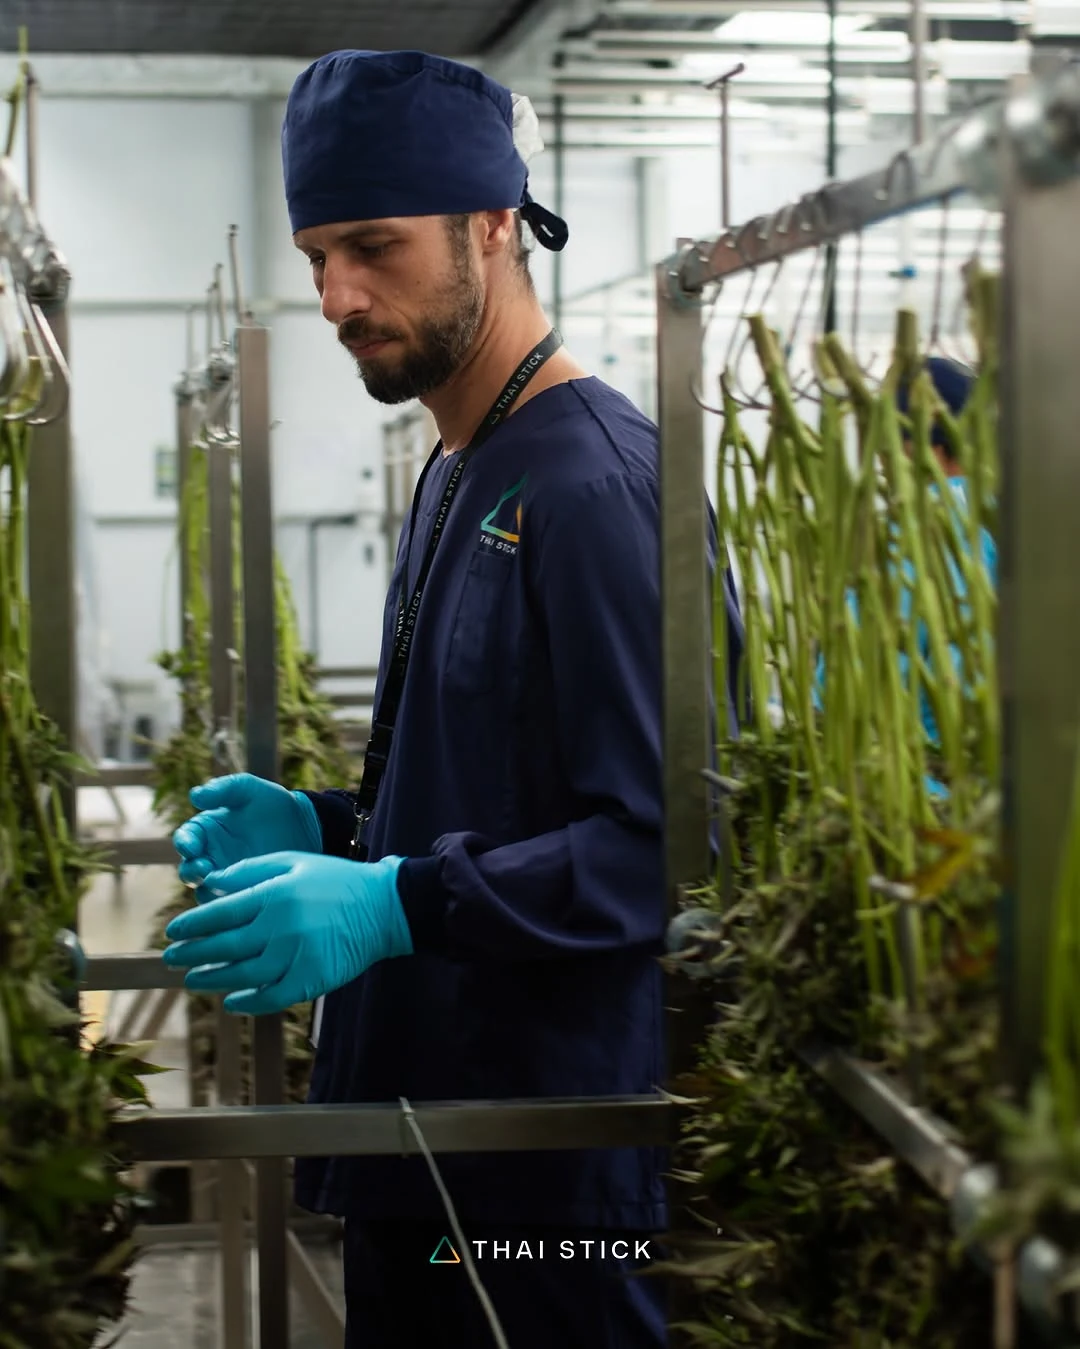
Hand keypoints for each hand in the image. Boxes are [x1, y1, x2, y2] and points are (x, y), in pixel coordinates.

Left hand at [161, 851, 410, 1014]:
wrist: (383, 907)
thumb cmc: (335, 880)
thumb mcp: (293, 861)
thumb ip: (251, 870)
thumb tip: (212, 883)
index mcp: (275, 895)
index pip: (221, 913)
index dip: (192, 925)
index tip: (173, 932)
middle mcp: (282, 927)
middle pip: (225, 947)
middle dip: (192, 954)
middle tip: (171, 958)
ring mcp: (297, 955)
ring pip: (243, 975)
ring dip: (213, 980)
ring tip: (193, 980)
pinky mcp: (313, 979)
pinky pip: (272, 997)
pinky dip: (249, 1002)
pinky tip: (232, 1002)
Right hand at [172, 774, 322, 892]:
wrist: (307, 828)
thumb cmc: (274, 805)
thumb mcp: (250, 790)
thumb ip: (224, 789)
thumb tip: (195, 795)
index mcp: (205, 831)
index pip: (186, 838)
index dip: (185, 843)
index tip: (192, 847)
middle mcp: (210, 857)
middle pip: (189, 870)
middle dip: (192, 872)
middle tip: (205, 870)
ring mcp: (226, 878)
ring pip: (206, 892)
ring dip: (209, 892)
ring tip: (222, 887)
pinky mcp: (243, 894)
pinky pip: (230, 905)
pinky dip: (230, 904)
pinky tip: (241, 899)